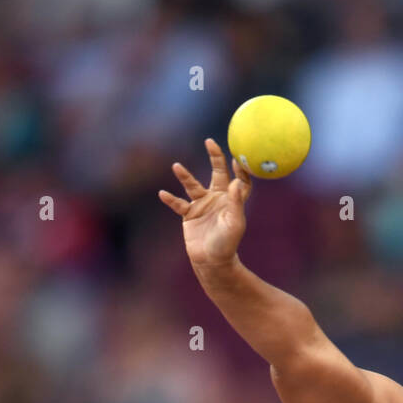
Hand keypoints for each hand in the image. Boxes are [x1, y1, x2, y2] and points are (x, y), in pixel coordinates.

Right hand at [158, 139, 251, 271]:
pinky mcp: (189, 214)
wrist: (212, 261)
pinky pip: (178, 204)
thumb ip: (235, 203)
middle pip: (217, 172)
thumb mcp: (234, 223)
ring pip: (193, 185)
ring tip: (176, 166)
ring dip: (184, 176)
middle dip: (214, 156)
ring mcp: (202, 205)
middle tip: (209, 141)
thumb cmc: (227, 243)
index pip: (239, 180)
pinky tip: (163, 194)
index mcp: (231, 200)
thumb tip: (236, 182)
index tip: (236, 158)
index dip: (240, 169)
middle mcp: (217, 198)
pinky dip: (170, 200)